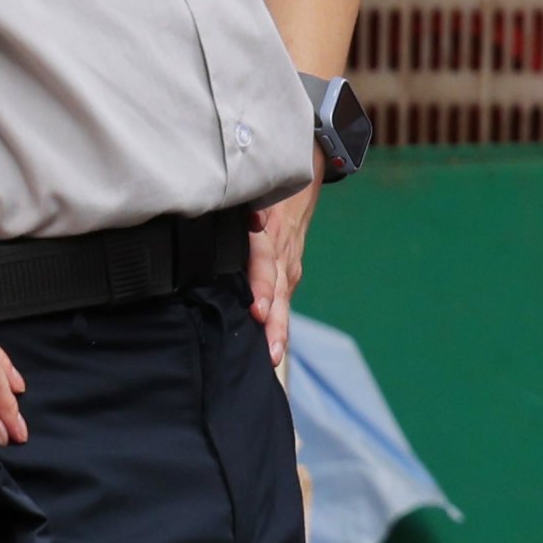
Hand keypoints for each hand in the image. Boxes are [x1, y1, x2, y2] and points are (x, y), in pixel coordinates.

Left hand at [250, 174, 318, 374]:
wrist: (299, 187)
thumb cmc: (263, 194)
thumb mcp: (251, 197)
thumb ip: (243, 212)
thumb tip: (245, 219)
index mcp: (267, 237)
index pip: (266, 264)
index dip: (263, 287)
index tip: (258, 310)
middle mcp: (282, 256)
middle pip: (279, 292)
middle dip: (275, 322)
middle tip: (270, 350)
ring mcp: (289, 268)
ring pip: (284, 301)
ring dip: (279, 329)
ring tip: (273, 355)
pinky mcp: (290, 277)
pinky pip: (284, 302)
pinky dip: (279, 326)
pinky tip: (272, 348)